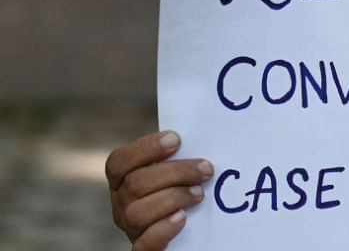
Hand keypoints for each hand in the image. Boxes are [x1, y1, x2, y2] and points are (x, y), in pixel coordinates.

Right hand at [105, 131, 212, 250]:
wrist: (185, 233)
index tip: (176, 139)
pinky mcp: (143, 248)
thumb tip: (204, 132)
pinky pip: (143, 245)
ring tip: (199, 193)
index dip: (145, 149)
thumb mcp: (170, 171)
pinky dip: (163, 230)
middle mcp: (121, 203)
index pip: (119, 162)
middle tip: (206, 169)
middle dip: (176, 172)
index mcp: (122, 180)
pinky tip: (182, 218)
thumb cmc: (180, 189)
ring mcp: (130, 228)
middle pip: (136, 184)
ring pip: (138, 213)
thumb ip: (175, 155)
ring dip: (173, 198)